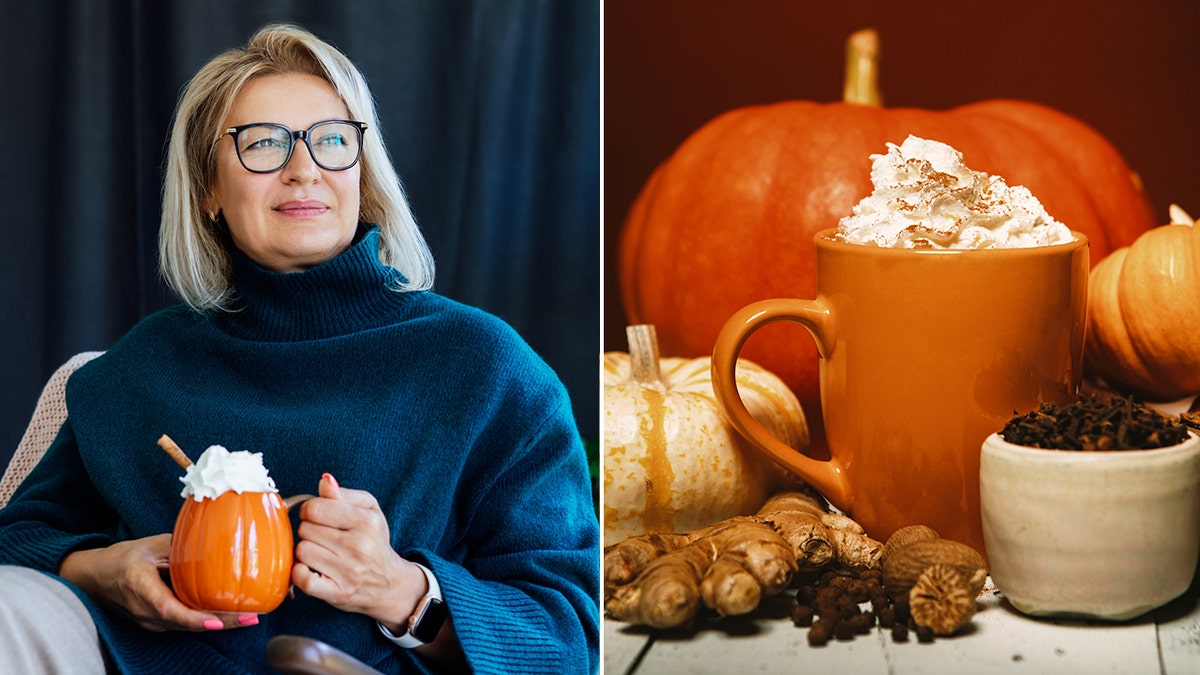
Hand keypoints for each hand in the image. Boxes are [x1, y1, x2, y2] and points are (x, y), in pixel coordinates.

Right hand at [59, 533, 257, 631]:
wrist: (95, 578)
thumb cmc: (123, 558)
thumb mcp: (151, 546)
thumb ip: (180, 548)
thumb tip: (215, 540)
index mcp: (139, 586)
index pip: (169, 609)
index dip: (194, 618)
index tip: (218, 621)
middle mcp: (143, 610)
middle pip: (185, 623)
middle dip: (221, 623)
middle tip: (251, 617)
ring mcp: (148, 621)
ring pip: (187, 627)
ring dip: (219, 624)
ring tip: (249, 617)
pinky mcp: (154, 624)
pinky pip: (183, 625)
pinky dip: (207, 621)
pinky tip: (231, 615)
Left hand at [293, 474, 426, 627]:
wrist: (389, 584)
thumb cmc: (374, 542)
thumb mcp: (369, 510)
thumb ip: (343, 494)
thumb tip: (324, 481)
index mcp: (366, 522)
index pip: (315, 508)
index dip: (310, 510)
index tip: (317, 517)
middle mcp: (358, 547)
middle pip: (305, 529)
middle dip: (309, 531)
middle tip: (322, 537)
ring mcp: (348, 572)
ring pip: (301, 551)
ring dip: (305, 552)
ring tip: (319, 553)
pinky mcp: (337, 593)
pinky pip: (302, 578)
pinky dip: (300, 573)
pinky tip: (310, 569)